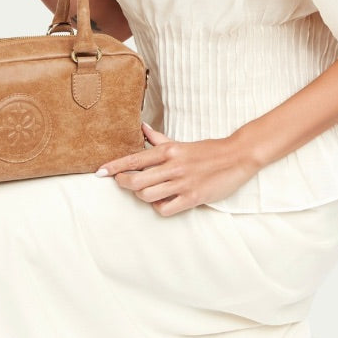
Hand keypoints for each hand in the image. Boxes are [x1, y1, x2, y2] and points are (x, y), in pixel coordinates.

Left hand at [96, 122, 258, 215]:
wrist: (237, 156)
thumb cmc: (208, 150)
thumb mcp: (181, 143)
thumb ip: (160, 140)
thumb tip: (142, 128)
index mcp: (168, 150)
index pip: (134, 159)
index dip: (114, 167)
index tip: (99, 172)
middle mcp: (173, 166)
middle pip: (135, 180)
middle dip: (123, 183)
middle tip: (121, 183)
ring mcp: (182, 183)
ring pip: (147, 195)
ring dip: (141, 196)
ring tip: (145, 192)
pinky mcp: (193, 197)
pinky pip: (165, 208)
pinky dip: (159, 207)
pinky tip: (162, 201)